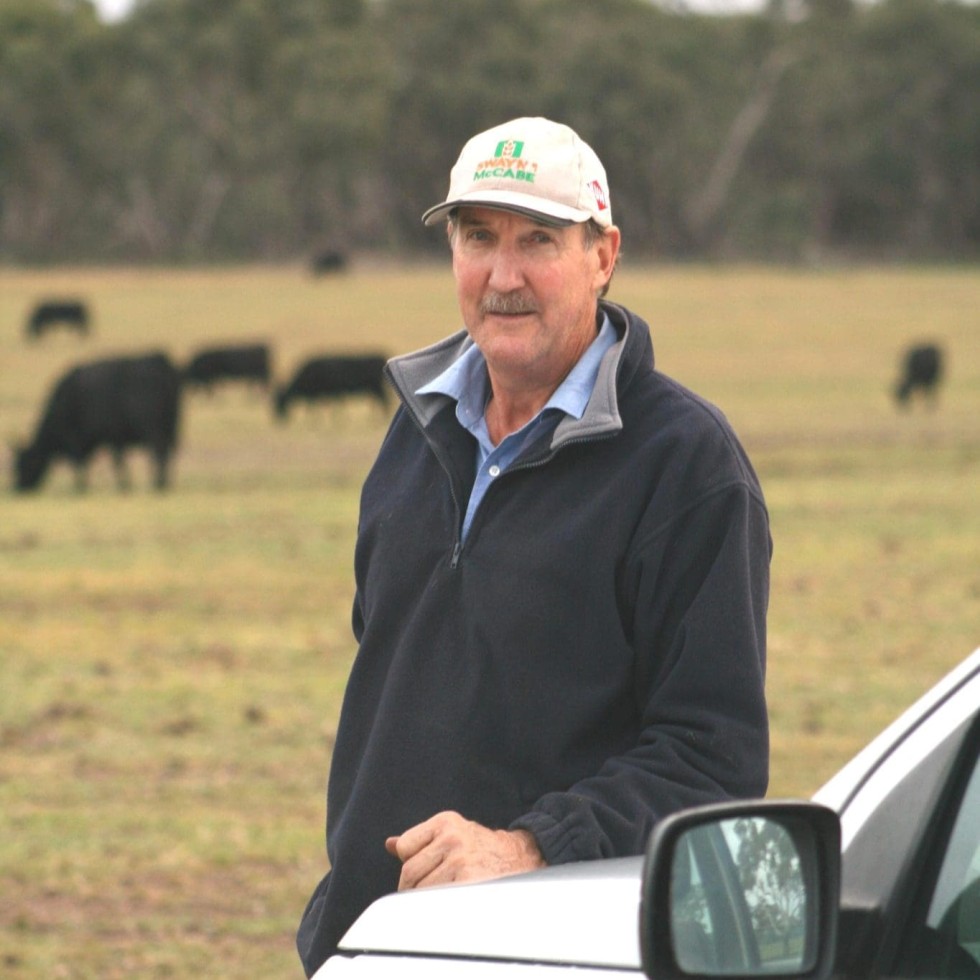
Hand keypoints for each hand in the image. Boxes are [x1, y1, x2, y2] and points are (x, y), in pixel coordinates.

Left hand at [384, 810, 544, 890]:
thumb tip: (390, 844)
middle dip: (414, 888)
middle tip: (430, 893)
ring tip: (446, 895)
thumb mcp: (452, 833)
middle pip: (410, 872)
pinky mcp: (468, 881)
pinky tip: (451, 901)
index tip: (423, 872)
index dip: (411, 863)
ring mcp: (460, 859)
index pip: (404, 847)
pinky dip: (439, 906)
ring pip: (422, 890)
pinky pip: (437, 901)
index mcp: (445, 821)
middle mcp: (452, 837)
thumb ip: (421, 839)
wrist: (522, 858)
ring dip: (428, 900)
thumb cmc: (482, 848)